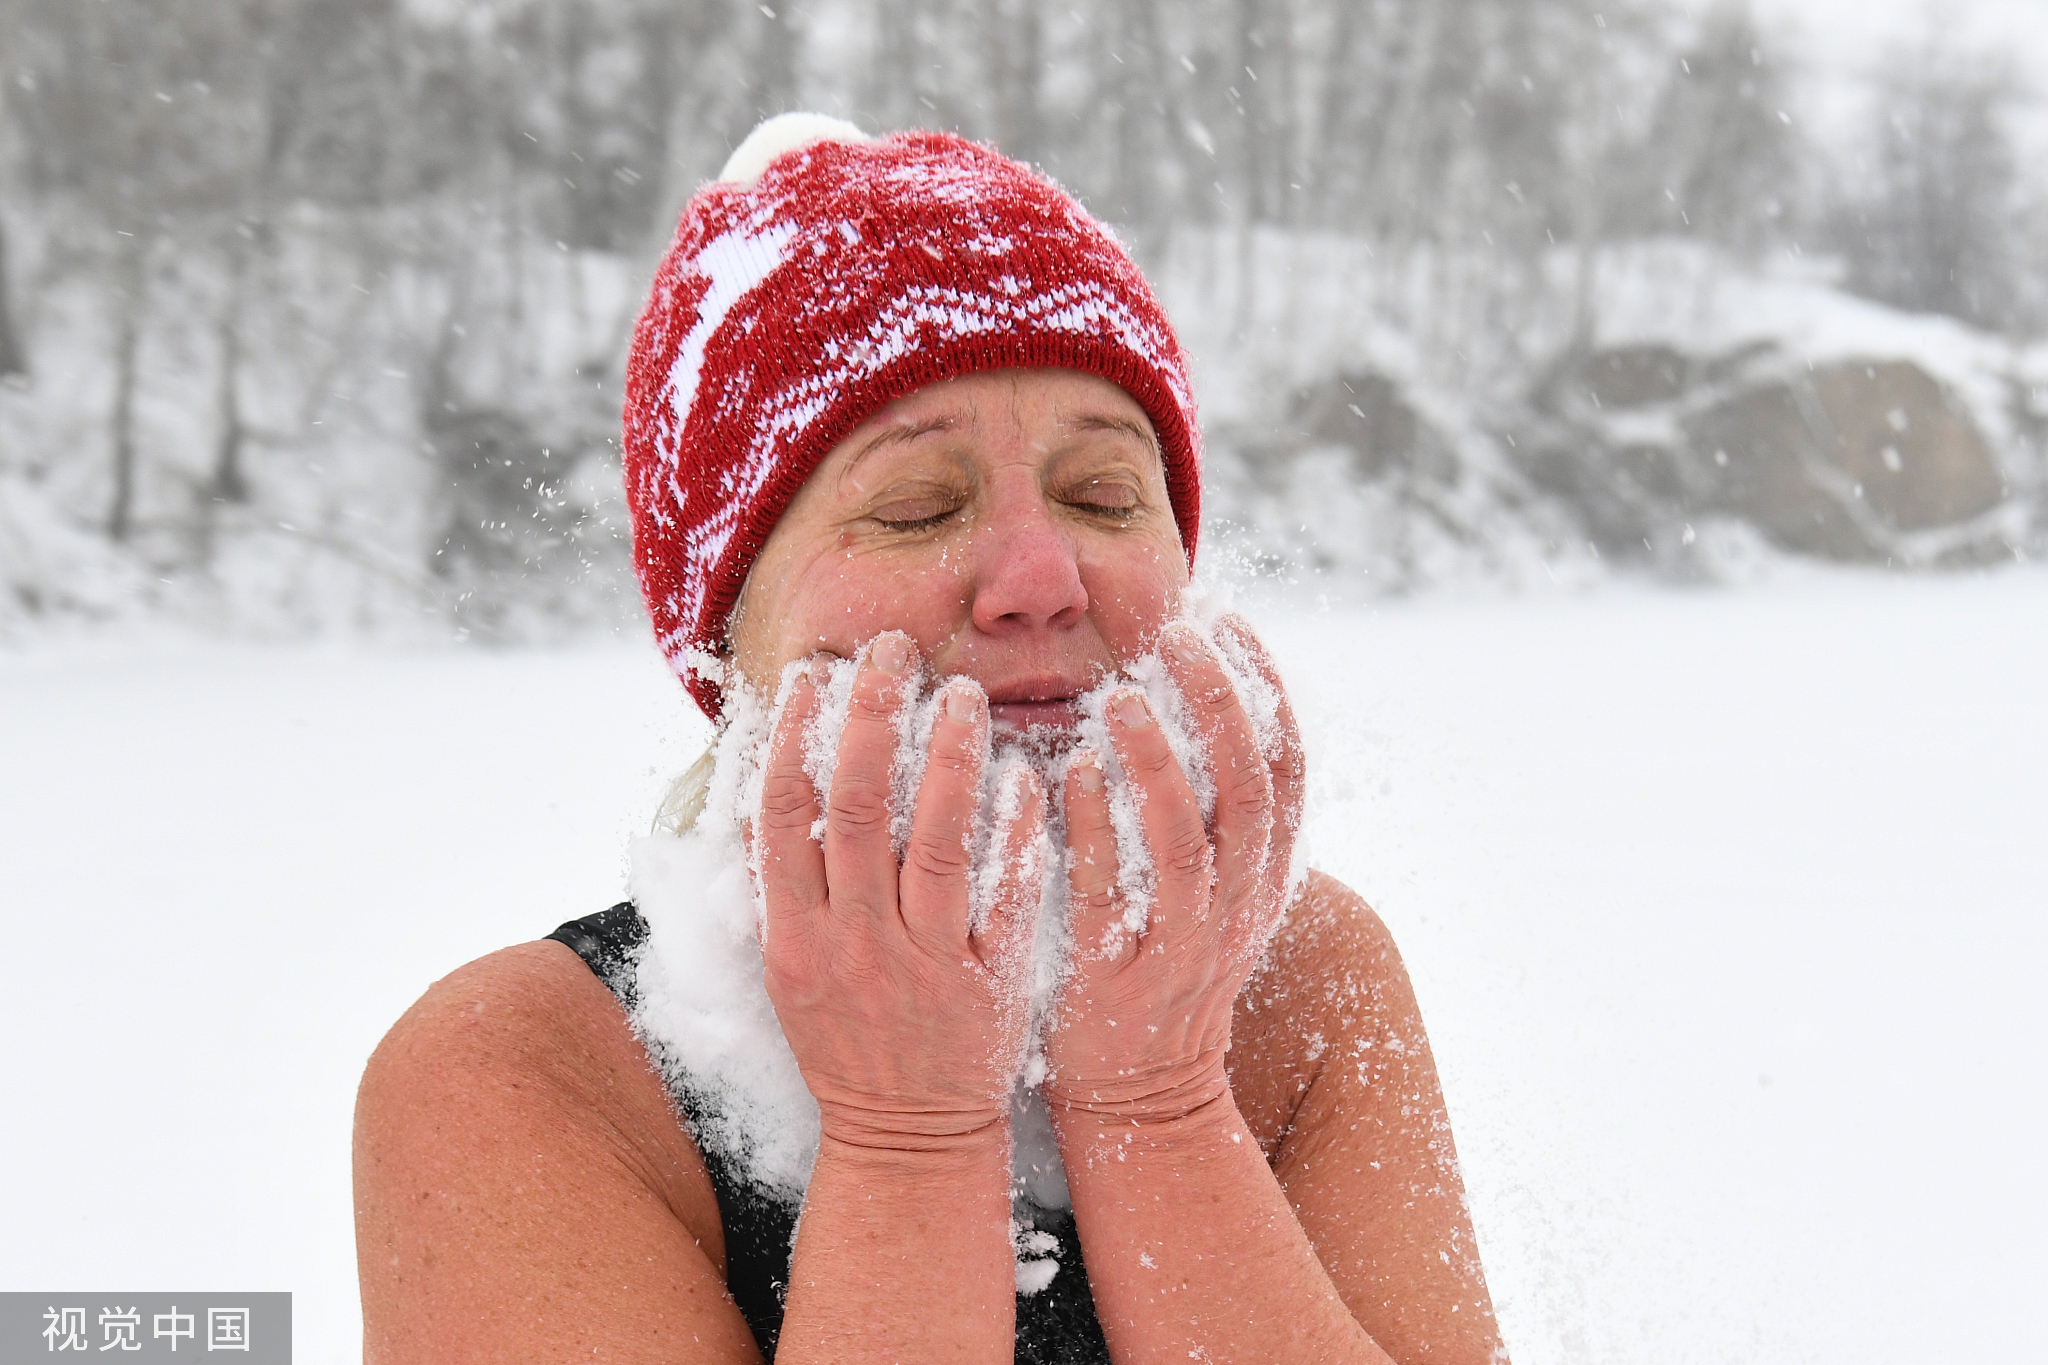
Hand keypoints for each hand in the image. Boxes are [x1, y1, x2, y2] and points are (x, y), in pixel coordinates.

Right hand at [753, 632, 1046, 1149]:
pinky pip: (1006, 899)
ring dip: (948, 759)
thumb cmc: (849, 1039)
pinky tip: (1023, 774)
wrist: (908, 1139)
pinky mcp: (991, 986)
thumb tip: (775, 778)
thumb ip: (787, 883)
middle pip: (857, 811)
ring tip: (963, 691)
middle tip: (894, 648)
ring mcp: (925, 965)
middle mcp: (854, 945)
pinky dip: (1013, 833)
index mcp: (795, 937)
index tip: (814, 671)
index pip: (782, 815)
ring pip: (936, 845)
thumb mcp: (794, 967)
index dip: (794, 735)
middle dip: (872, 719)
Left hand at [1045, 615, 1305, 1123]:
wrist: (1141, 1095)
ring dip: (1156, 762)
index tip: (1226, 619)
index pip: (1285, 766)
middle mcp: (1236, 905)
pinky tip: (1070, 774)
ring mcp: (1182, 943)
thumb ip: (1209, 810)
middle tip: (1174, 635)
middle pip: (1248, 789)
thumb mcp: (1213, 890)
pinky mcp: (1120, 976)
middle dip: (1218, 703)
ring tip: (1119, 695)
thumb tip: (1201, 703)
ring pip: (1186, 841)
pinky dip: (1097, 830)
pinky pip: (1113, 896)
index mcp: (1262, 875)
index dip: (1263, 687)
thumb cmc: (1162, 967)